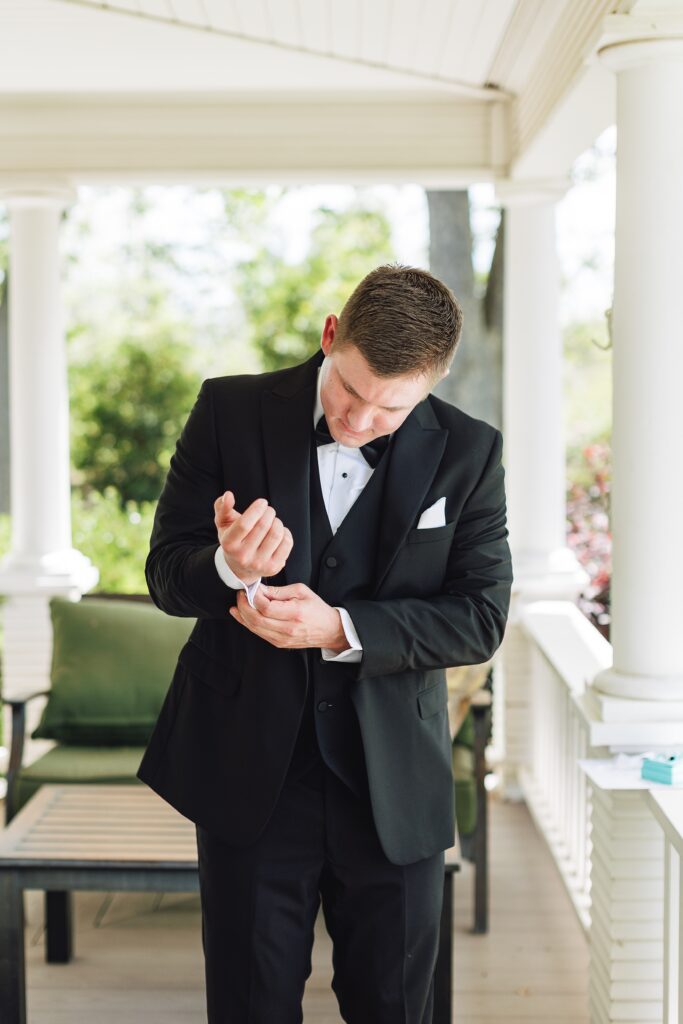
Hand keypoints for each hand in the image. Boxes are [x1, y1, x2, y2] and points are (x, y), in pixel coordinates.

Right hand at [214, 491, 292, 585]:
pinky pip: (286, 543)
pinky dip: (286, 533)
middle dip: (269, 512)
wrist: (240, 567)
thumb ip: (223, 507)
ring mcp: (259, 564)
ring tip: (273, 521)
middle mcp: (243, 556)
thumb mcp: (223, 524)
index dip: (256, 509)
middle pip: (263, 526)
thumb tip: (228, 495)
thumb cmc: (233, 539)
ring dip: (277, 522)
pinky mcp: (273, 568)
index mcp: (229, 544)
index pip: (244, 524)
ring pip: (276, 534)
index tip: (262, 502)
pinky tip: (279, 532)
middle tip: (269, 510)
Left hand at [229, 583, 349, 651]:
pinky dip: (248, 624)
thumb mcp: (301, 592)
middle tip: (241, 595)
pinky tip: (243, 616)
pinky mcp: (279, 644)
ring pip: (255, 628)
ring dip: (242, 616)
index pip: (266, 608)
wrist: (329, 630)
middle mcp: (288, 628)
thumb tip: (259, 590)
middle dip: (243, 606)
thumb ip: (279, 591)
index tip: (250, 589)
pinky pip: (259, 634)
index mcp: (295, 613)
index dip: (254, 598)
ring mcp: (283, 638)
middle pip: (257, 619)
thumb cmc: (317, 609)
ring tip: (238, 604)